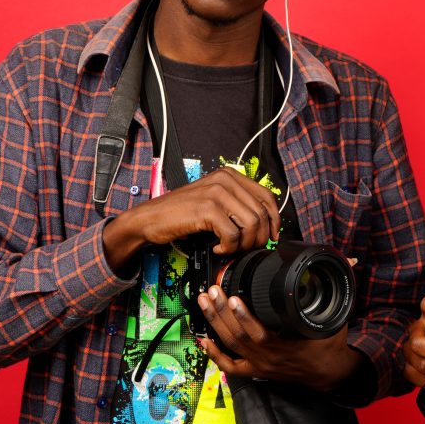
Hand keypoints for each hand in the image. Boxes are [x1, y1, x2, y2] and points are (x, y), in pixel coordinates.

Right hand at [102, 167, 280, 274]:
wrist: (150, 219)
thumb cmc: (181, 213)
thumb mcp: (213, 201)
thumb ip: (237, 205)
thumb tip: (265, 225)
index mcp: (230, 175)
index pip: (267, 197)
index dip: (274, 220)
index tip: (271, 236)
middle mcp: (225, 180)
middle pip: (262, 213)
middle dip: (259, 237)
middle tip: (246, 248)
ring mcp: (216, 192)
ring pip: (251, 224)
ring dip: (244, 244)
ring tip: (230, 248)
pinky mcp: (207, 209)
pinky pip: (233, 234)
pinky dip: (228, 247)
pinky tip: (218, 248)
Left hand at [197, 286, 361, 391]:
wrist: (330, 373)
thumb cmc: (330, 343)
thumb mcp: (335, 315)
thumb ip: (337, 288)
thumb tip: (348, 261)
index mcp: (287, 343)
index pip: (260, 331)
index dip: (244, 315)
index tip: (233, 295)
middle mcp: (271, 356)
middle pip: (239, 336)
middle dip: (222, 312)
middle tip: (211, 291)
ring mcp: (262, 365)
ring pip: (232, 346)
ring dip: (215, 323)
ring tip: (205, 301)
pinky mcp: (258, 371)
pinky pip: (232, 367)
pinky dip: (215, 354)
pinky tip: (204, 338)